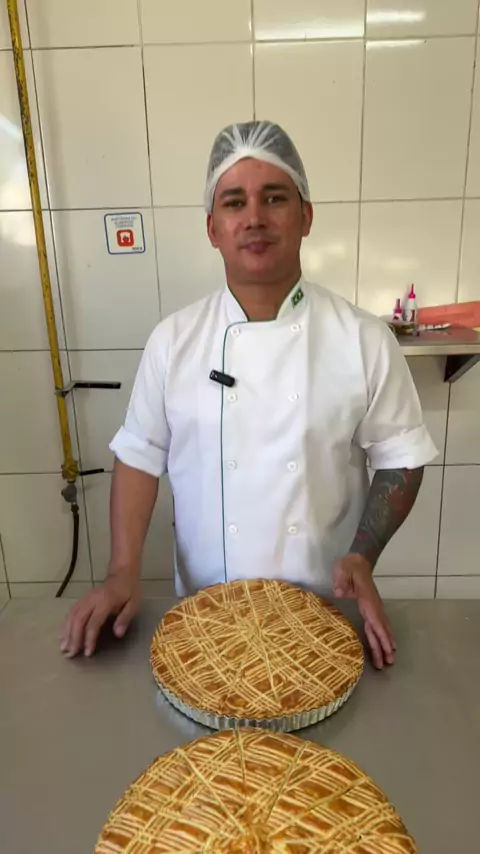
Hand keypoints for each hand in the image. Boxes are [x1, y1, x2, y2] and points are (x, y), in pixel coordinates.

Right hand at [60, 573, 140, 657]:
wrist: (122, 573)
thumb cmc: (129, 590)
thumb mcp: (133, 603)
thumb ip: (125, 618)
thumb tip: (118, 634)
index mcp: (105, 601)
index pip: (93, 623)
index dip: (89, 639)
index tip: (87, 653)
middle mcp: (92, 600)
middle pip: (78, 621)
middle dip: (73, 639)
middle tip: (70, 654)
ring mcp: (85, 599)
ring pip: (72, 616)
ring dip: (67, 633)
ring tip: (64, 648)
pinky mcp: (83, 599)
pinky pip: (71, 612)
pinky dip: (66, 624)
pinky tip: (63, 635)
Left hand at [333, 554, 395, 669]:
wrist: (357, 559)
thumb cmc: (349, 566)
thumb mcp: (343, 570)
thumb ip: (342, 581)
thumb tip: (339, 592)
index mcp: (367, 600)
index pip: (376, 621)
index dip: (382, 636)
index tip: (388, 649)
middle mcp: (374, 606)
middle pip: (381, 628)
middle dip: (385, 645)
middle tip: (389, 663)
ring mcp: (374, 607)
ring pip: (381, 628)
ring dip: (386, 643)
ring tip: (390, 659)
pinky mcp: (370, 607)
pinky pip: (378, 624)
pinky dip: (383, 635)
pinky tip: (386, 643)